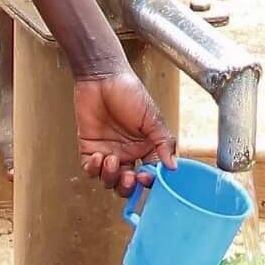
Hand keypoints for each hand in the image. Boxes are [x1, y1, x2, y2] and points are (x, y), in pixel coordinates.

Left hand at [73, 73, 176, 193]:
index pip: (150, 173)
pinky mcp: (90, 148)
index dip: (148, 181)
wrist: (102, 77)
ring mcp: (108, 152)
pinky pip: (90, 170)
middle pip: (128, 184)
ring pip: (109, 180)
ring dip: (110, 176)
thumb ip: (164, 142)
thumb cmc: (128, 91)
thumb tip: (173, 166)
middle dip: (127, 186)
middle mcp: (128, 152)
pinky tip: (98, 157)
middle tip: (128, 177)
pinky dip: (93, 169)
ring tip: (111, 160)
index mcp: (146, 147)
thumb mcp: (152, 117)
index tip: (146, 177)